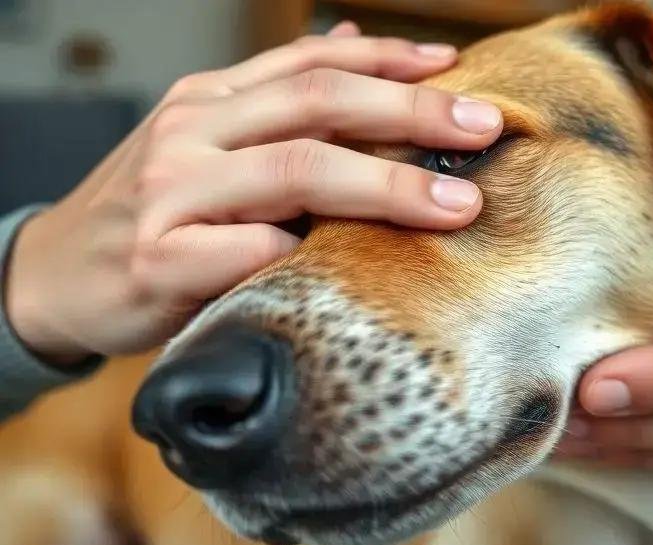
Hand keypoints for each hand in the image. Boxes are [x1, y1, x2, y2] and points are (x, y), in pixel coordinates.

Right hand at [5, 22, 502, 363]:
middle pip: (317, 105)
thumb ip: (276, 100)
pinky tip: (356, 266)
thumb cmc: (154, 213)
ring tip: (455, 204)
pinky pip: (250, 251)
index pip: (312, 64)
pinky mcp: (158, 260)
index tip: (455, 71)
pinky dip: (307, 253)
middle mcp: (192, 131)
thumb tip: (351, 45)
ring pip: (295, 169)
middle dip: (410, 113)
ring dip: (386, 184)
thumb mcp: (209, 141)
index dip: (389, 62)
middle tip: (481, 128)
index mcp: (211, 99)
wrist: (54, 275)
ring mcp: (171, 192)